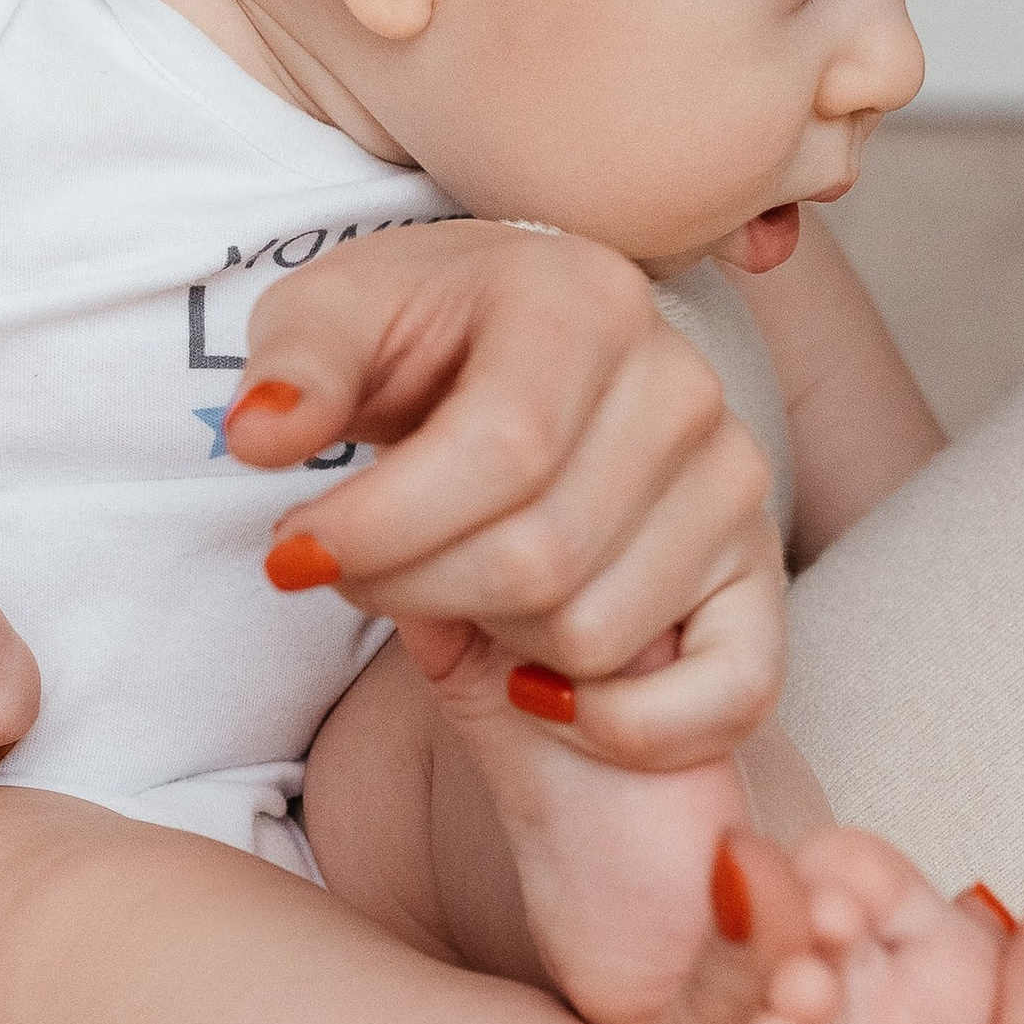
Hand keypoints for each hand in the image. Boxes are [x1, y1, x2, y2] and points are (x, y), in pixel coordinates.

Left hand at [229, 221, 782, 770]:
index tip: (293, 551)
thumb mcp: (334, 321)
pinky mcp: (760, 572)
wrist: (513, 352)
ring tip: (455, 580)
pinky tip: (538, 686)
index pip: (501, 451)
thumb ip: (295, 370)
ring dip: (493, 640)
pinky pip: (727, 694)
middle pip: (540, 558)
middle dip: (412, 589)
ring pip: (594, 634)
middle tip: (354, 570)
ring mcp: (734, 481)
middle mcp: (683, 384)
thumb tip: (264, 437)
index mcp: (585, 299)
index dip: (382, 528)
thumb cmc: (419, 343)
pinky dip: (623, 724)